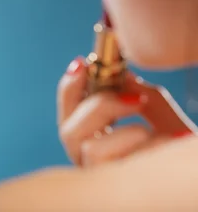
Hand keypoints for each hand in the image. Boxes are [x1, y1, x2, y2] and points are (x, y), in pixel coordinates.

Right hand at [57, 56, 196, 166]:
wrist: (193, 169)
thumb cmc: (175, 144)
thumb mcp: (157, 111)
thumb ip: (136, 91)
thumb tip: (119, 73)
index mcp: (90, 137)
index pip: (67, 111)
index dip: (69, 88)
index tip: (82, 63)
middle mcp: (88, 159)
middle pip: (67, 131)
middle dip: (97, 106)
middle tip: (134, 99)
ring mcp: (101, 177)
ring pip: (91, 150)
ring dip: (124, 133)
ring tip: (150, 130)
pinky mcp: (119, 190)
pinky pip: (121, 167)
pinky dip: (146, 150)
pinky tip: (167, 142)